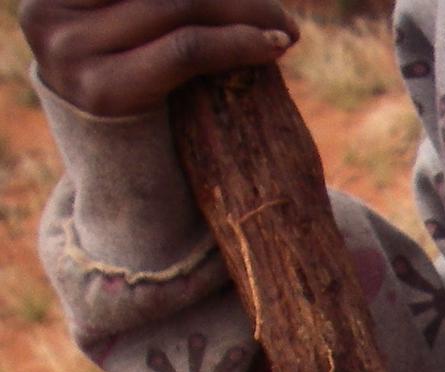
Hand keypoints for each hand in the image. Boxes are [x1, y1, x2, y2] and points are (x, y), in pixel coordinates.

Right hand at [23, 0, 298, 119]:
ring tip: (285, 27)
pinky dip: (238, 42)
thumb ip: (160, 8)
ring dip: (243, 11)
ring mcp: (67, 52)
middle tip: (280, 10)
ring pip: (176, 6)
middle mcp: (47, 13)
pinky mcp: (103, 91)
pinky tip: (274, 45)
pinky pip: (185, 49)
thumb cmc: (136, 81)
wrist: (120, 169)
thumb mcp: (134, 30)